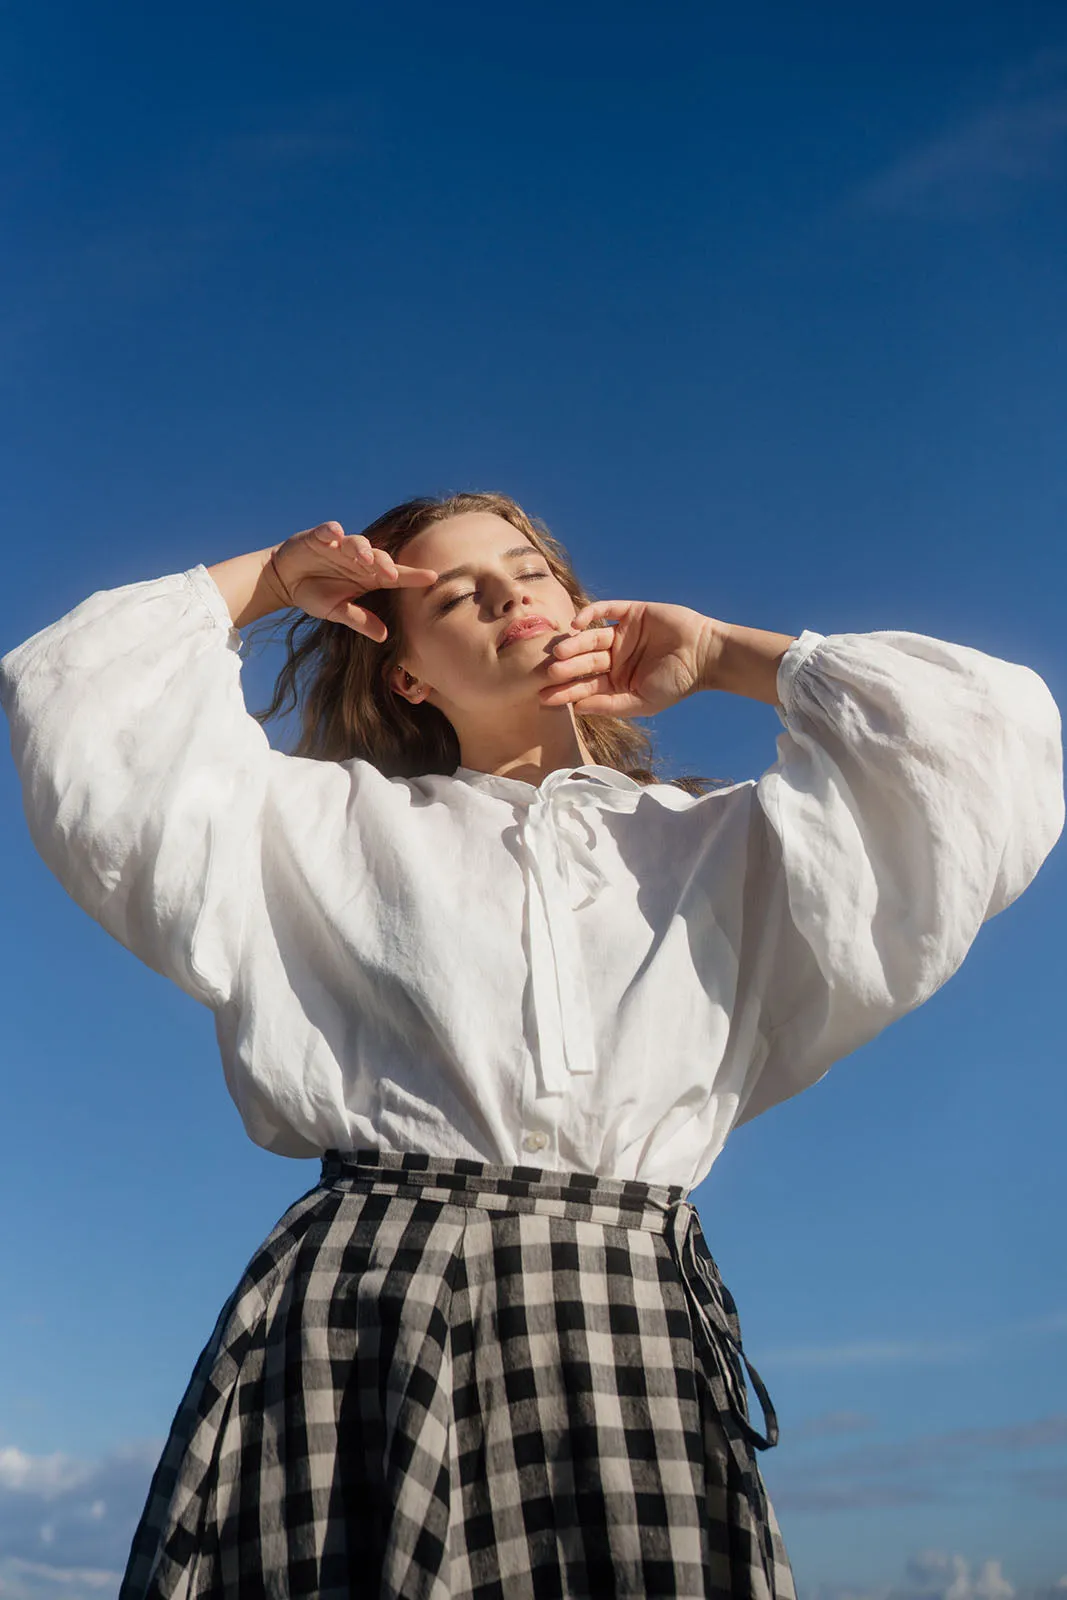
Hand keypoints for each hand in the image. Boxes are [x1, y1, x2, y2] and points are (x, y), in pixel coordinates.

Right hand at [269, 521, 438, 641]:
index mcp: (367, 577)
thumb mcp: (336, 611)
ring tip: (366, 558)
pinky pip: (328, 530)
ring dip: (363, 548)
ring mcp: (339, 546)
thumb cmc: (316, 594)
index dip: (413, 575)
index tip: (433, 577)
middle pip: (378, 557)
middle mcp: (358, 559)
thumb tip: (384, 637)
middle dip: (386, 564)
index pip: (394, 575)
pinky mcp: (319, 537)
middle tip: (391, 575)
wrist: (284, 580)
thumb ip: (359, 620)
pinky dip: (332, 531)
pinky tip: (335, 534)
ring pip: (357, 542)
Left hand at [539, 599, 712, 717]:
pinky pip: (605, 610)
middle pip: (584, 661)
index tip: (543, 698)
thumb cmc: (676, 684)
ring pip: (590, 637)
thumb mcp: (641, 702)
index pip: (584, 685)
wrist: (704, 655)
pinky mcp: (630, 612)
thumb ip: (610, 705)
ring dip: (574, 644)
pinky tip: (577, 623)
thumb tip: (577, 707)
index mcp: (616, 680)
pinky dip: (589, 613)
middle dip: (566, 668)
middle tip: (549, 672)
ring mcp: (622, 633)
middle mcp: (615, 656)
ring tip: (559, 652)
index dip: (565, 692)